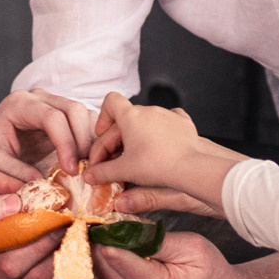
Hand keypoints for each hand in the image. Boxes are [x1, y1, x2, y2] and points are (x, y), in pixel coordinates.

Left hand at [0, 90, 97, 180]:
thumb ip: (16, 173)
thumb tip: (44, 184)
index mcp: (19, 105)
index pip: (53, 118)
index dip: (66, 144)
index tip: (71, 170)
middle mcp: (37, 98)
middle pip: (74, 110)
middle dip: (83, 140)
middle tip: (86, 169)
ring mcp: (50, 104)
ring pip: (83, 114)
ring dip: (90, 140)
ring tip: (89, 167)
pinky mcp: (58, 116)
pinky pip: (82, 122)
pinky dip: (89, 140)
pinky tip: (88, 161)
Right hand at [83, 92, 244, 216]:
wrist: (190, 167)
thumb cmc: (155, 166)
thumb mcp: (124, 171)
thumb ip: (103, 172)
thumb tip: (88, 176)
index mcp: (130, 116)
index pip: (110, 102)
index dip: (103, 118)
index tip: (103, 137)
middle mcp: (148, 110)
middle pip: (125, 118)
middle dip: (116, 139)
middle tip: (113, 162)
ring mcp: (167, 114)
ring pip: (145, 120)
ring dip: (137, 135)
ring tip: (137, 156)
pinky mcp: (183, 123)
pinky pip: (167, 120)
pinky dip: (160, 130)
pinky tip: (160, 142)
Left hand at [88, 231, 249, 278]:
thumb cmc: (209, 274)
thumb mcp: (192, 248)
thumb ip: (156, 239)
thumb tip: (123, 226)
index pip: (113, 255)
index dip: (107, 229)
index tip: (107, 213)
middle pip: (97, 260)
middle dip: (99, 236)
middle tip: (104, 215)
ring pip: (93, 269)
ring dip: (96, 248)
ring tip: (109, 230)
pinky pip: (96, 278)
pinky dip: (99, 261)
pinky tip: (111, 247)